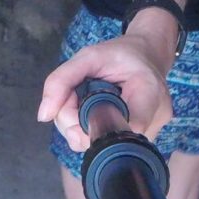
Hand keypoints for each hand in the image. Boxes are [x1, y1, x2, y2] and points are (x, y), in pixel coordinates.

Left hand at [37, 32, 172, 150]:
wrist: (147, 54)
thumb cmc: (119, 53)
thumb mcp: (88, 56)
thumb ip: (62, 81)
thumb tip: (43, 116)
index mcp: (148, 92)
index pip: (119, 129)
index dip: (87, 129)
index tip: (73, 112)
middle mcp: (155, 118)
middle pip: (107, 141)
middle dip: (78, 125)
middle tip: (75, 98)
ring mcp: (153, 131)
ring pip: (105, 145)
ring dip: (84, 128)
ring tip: (87, 102)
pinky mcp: (143, 139)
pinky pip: (111, 142)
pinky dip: (94, 130)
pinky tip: (96, 112)